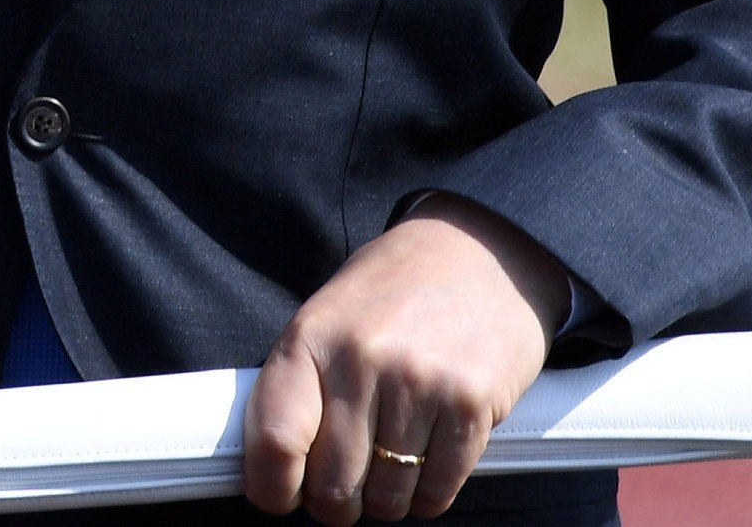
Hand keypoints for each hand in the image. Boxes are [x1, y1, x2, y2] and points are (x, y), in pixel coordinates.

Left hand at [242, 197, 569, 522]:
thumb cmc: (394, 291)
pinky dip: (428, 496)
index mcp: (309, 338)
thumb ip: (303, 386)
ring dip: (386, 500)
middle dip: (335, 504)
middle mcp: (360, 360)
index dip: (270, 487)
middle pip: (333, 483)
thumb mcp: (328, 318)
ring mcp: (418, 383)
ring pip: (388, 495)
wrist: (481, 250)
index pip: (274, 439)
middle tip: (344, 493)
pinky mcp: (471, 404)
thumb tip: (274, 464)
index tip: (280, 497)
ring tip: (388, 472)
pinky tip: (426, 469)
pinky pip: (439, 489)